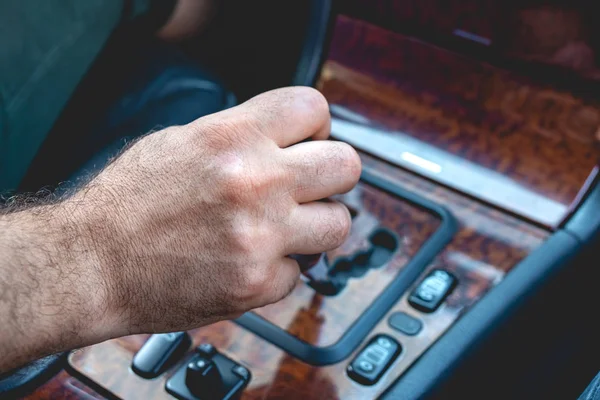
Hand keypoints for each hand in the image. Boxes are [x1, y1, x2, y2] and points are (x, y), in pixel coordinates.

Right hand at [69, 87, 360, 336]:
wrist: (92, 263)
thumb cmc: (128, 204)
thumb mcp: (182, 141)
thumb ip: (241, 136)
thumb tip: (284, 139)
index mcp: (233, 137)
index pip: (315, 109)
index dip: (315, 127)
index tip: (307, 143)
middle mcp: (255, 182)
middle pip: (346, 165)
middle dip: (331, 176)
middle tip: (310, 187)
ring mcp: (261, 235)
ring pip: (339, 223)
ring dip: (317, 227)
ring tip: (286, 229)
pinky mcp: (257, 282)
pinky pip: (300, 272)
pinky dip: (279, 270)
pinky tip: (249, 262)